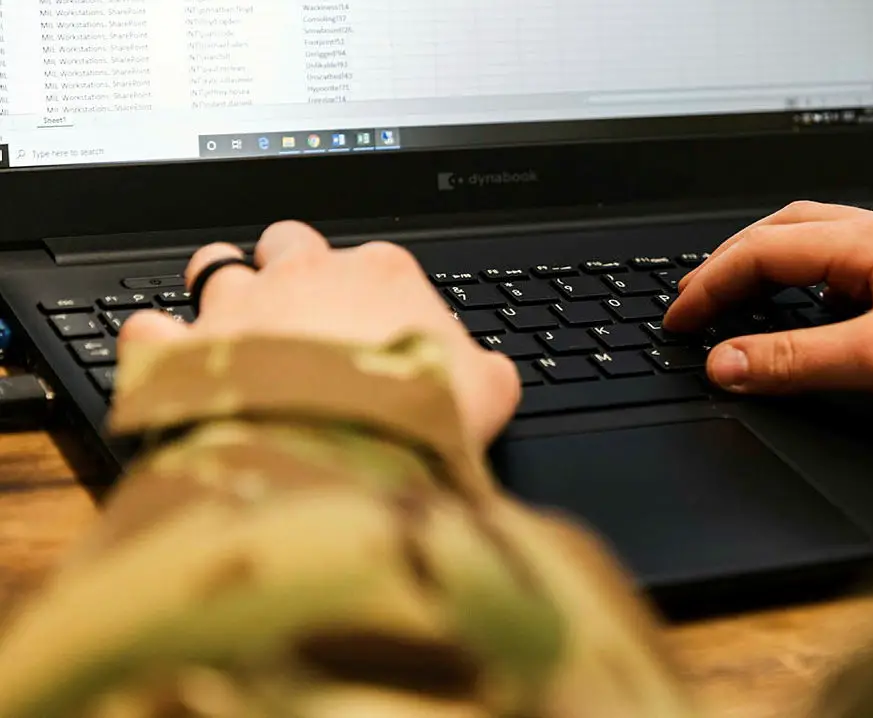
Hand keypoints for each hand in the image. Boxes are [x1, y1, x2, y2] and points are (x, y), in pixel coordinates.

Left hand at [118, 222, 519, 446]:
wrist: (338, 452)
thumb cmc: (414, 418)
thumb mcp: (487, 395)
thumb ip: (486, 374)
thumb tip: (488, 378)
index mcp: (383, 275)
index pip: (377, 262)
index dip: (377, 298)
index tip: (381, 334)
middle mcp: (305, 274)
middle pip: (290, 241)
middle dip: (293, 266)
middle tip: (305, 314)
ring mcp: (238, 305)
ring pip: (214, 264)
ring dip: (223, 288)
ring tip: (235, 326)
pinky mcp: (181, 348)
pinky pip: (151, 329)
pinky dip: (160, 344)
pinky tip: (174, 365)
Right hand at [664, 202, 872, 427]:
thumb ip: (794, 361)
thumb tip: (722, 363)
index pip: (765, 248)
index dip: (710, 283)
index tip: (676, 318)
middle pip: (789, 229)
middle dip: (734, 261)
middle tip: (698, 299)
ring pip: (822, 247)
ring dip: (773, 269)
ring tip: (742, 303)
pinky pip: (853, 272)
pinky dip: (813, 289)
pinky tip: (814, 318)